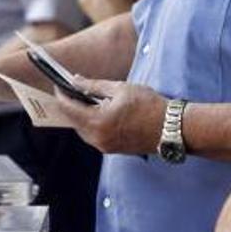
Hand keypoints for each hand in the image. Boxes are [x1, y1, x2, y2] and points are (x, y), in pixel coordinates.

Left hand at [51, 79, 166, 154]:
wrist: (171, 128)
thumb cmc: (149, 105)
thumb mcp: (120, 88)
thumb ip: (93, 85)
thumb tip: (75, 81)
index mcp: (97, 121)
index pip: (68, 108)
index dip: (61, 95)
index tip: (58, 85)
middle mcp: (97, 138)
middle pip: (73, 121)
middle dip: (69, 106)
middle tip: (70, 90)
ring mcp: (104, 146)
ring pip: (82, 130)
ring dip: (80, 116)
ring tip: (83, 100)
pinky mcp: (111, 150)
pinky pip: (93, 136)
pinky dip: (90, 124)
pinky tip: (96, 113)